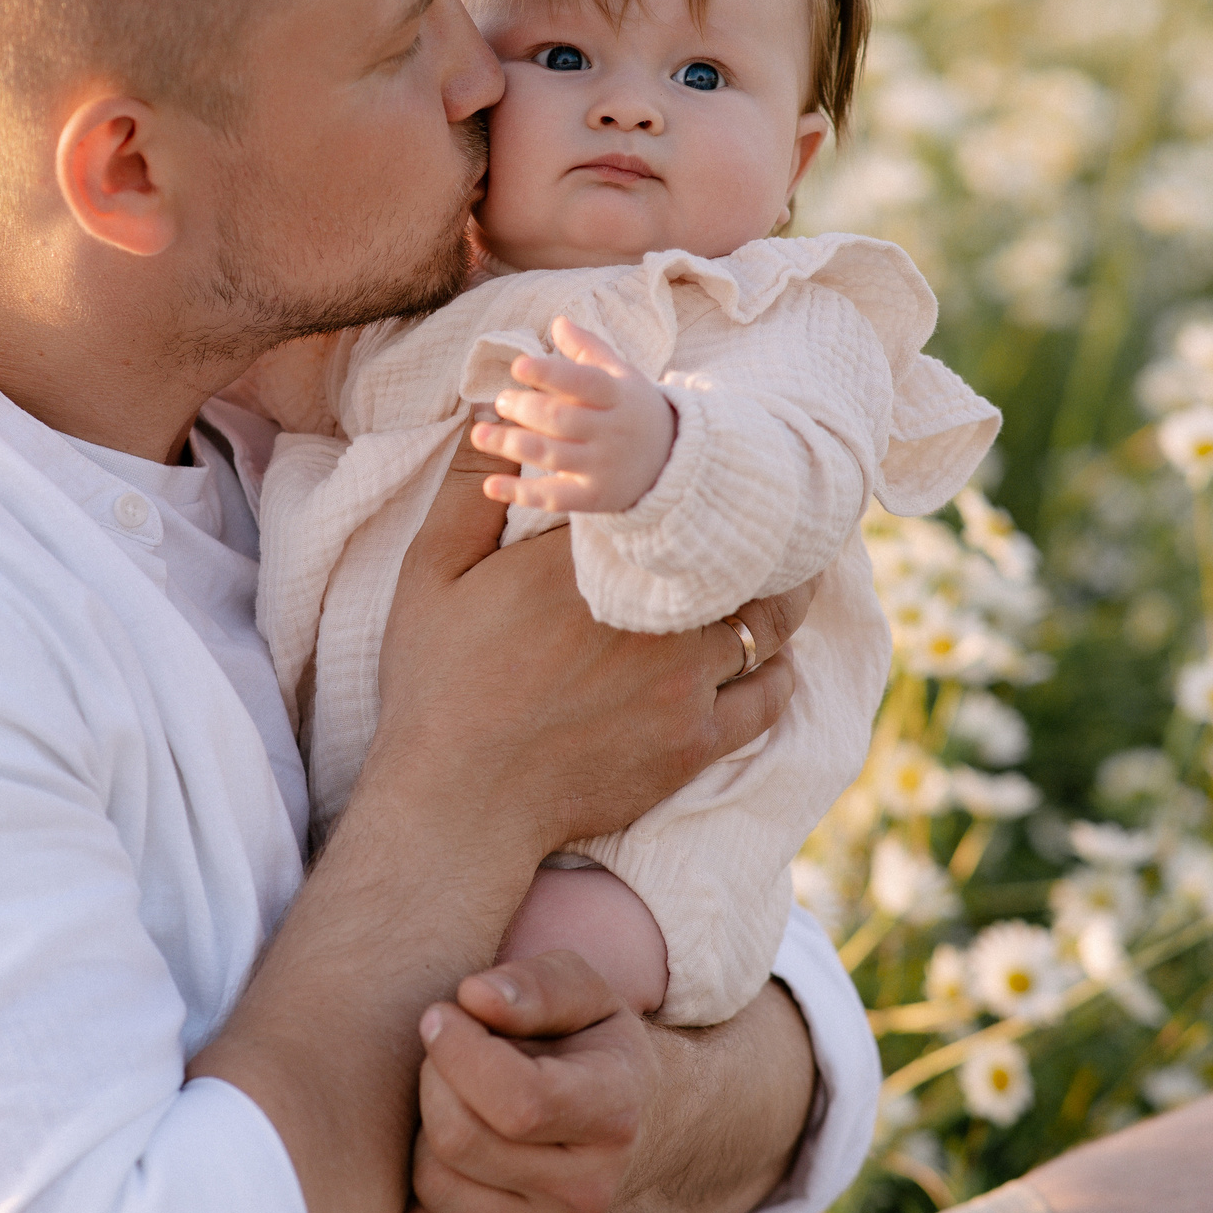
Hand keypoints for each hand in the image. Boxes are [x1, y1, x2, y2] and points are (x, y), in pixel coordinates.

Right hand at [365, 430, 814, 857]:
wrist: (458, 798)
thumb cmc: (438, 681)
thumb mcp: (432, 571)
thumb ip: (468, 489)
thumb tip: (488, 414)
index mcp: (592, 558)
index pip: (673, 495)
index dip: (696, 481)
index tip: (704, 474)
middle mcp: (653, 611)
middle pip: (742, 555)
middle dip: (756, 536)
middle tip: (765, 523)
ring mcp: (682, 679)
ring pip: (768, 624)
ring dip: (778, 600)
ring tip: (780, 583)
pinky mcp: (694, 740)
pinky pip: (768, 696)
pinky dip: (777, 672)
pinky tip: (770, 661)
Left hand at [401, 951, 656, 1212]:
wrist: (619, 1121)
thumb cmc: (584, 1041)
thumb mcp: (580, 991)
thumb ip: (535, 984)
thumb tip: (474, 997)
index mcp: (615, 1112)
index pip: (518, 1099)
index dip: (458, 1050)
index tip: (443, 1014)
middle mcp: (593, 1189)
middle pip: (460, 1139)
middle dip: (433, 1079)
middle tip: (445, 1051)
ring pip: (435, 1184)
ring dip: (422, 1129)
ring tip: (455, 1098)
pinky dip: (420, 1186)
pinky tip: (455, 1151)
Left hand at [470, 317, 675, 513]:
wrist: (672, 462)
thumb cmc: (634, 410)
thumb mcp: (623, 377)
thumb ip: (589, 350)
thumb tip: (557, 322)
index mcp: (618, 396)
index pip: (584, 382)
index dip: (551, 373)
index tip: (518, 366)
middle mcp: (611, 432)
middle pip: (561, 419)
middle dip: (524, 408)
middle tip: (500, 400)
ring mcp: (602, 467)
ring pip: (551, 455)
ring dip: (510, 444)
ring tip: (480, 434)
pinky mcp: (593, 497)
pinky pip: (553, 497)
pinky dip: (520, 493)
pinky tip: (489, 484)